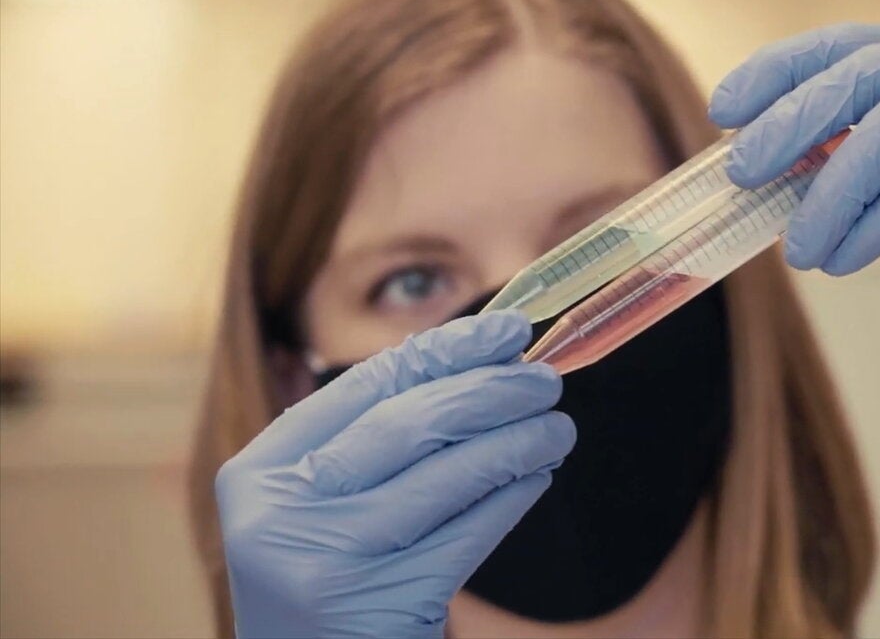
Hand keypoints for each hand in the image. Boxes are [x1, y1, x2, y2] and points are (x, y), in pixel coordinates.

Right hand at [214, 311, 573, 637]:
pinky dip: (508, 499)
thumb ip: (370, 443)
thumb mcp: (319, 508)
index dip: (445, 350)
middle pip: (408, 425)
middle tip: (547, 379)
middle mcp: (281, 515)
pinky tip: (537, 476)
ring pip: (446, 477)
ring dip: (515, 443)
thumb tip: (476, 364)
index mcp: (260, 473)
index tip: (506, 331)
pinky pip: (465, 536)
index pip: (365, 387)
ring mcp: (327, 565)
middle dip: (490, 391)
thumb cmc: (328, 581)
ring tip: (559, 428)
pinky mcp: (378, 608)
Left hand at [710, 24, 879, 429]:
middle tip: (741, 172)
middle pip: (862, 71)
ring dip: (828, 194)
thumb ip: (859, 176)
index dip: (782, 70)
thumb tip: (773, 175)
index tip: (726, 109)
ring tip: (800, 251)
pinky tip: (846, 259)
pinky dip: (875, 223)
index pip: (851, 47)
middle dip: (788, 121)